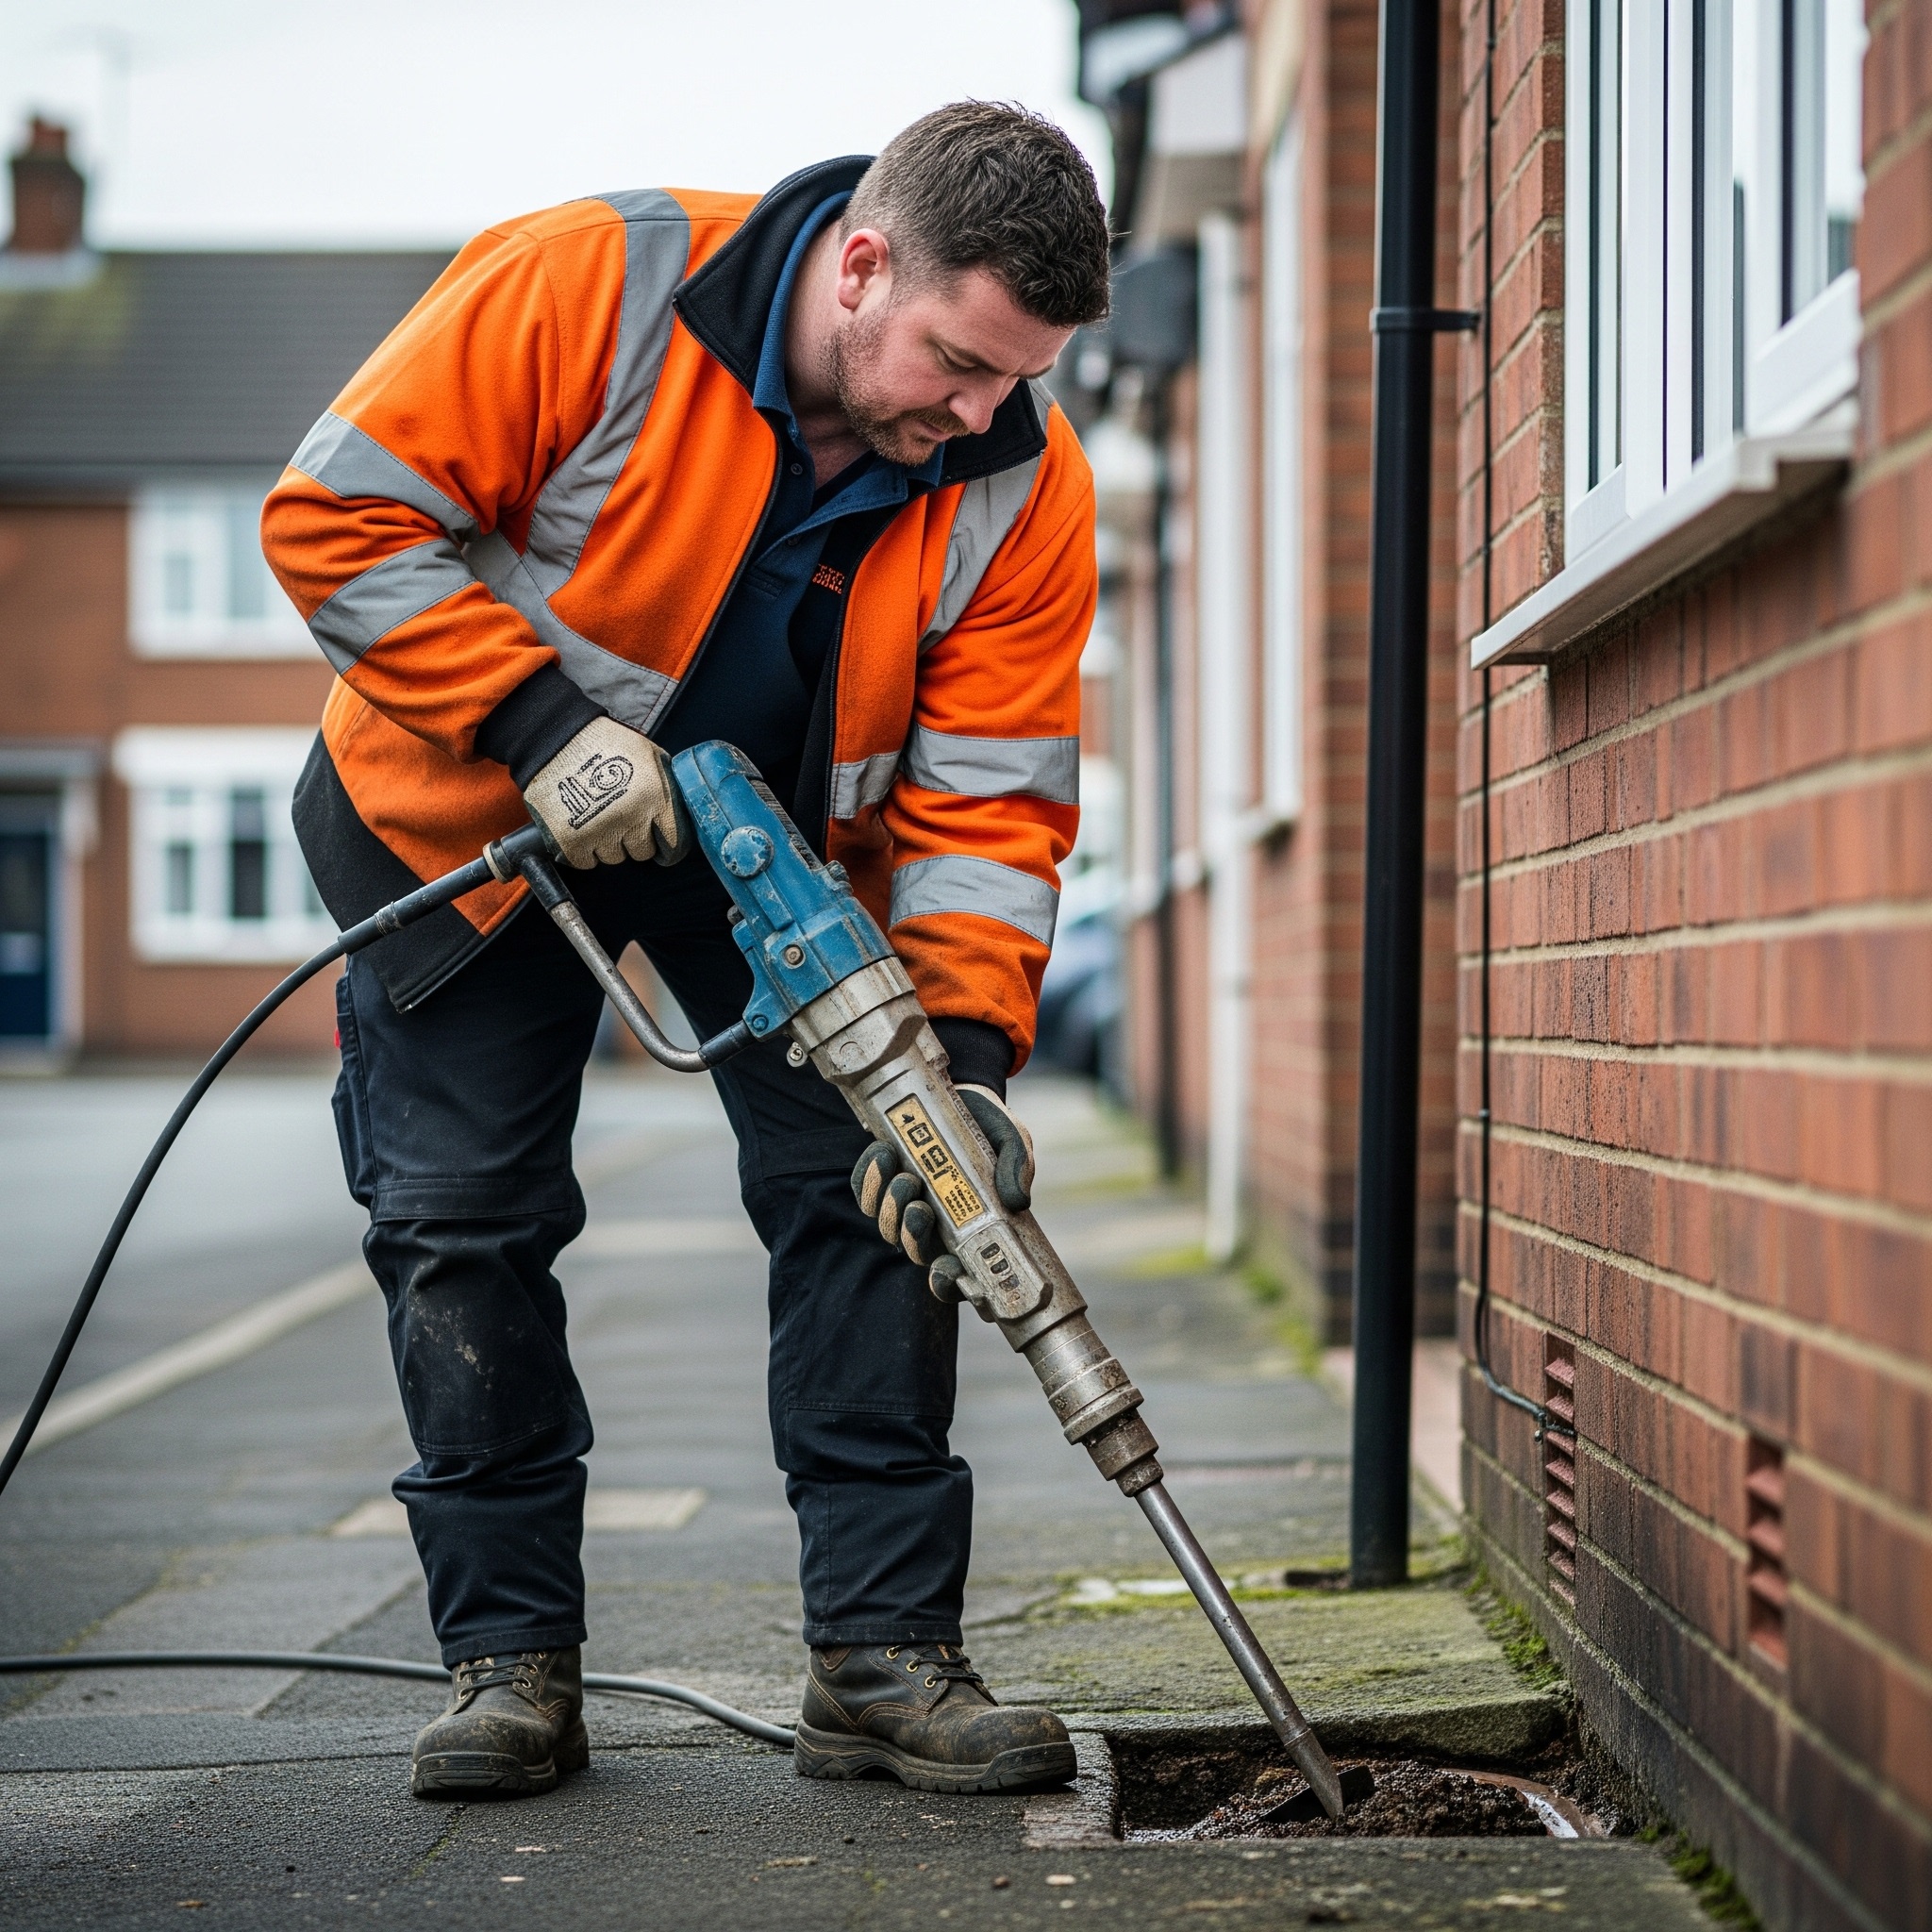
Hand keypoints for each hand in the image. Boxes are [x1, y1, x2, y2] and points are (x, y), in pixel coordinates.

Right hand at [522, 716, 687, 868]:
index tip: (659, 843)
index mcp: (654, 797)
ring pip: (614, 858)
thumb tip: (678, 812)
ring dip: (608, 845)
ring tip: (599, 819)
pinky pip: (586, 862)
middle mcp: (630, 818)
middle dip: (635, 840)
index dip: (666, 843)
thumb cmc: (605, 743)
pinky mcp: (571, 840)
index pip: (672, 842)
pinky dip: (584, 851)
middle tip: (622, 821)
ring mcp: (600, 831)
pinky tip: (582, 829)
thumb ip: (665, 784)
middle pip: (642, 852)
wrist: (555, 739)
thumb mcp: (648, 754)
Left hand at [849, 1085, 1034, 1271]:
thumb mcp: (1013, 1143)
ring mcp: (907, 1205)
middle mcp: (936, 1226)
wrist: (965, 1094)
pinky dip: (868, 1179)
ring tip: (903, 1177)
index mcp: (971, 1230)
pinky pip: (865, 1193)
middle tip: (920, 1207)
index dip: (948, 1284)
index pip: (958, 1277)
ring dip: (890, 1207)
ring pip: (887, 1226)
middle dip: (912, 1236)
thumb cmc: (992, 1128)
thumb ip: (1017, 1169)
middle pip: (916, 1253)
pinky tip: (882, 1155)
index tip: (947, 1270)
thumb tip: (1017, 1200)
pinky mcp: (884, 1181)